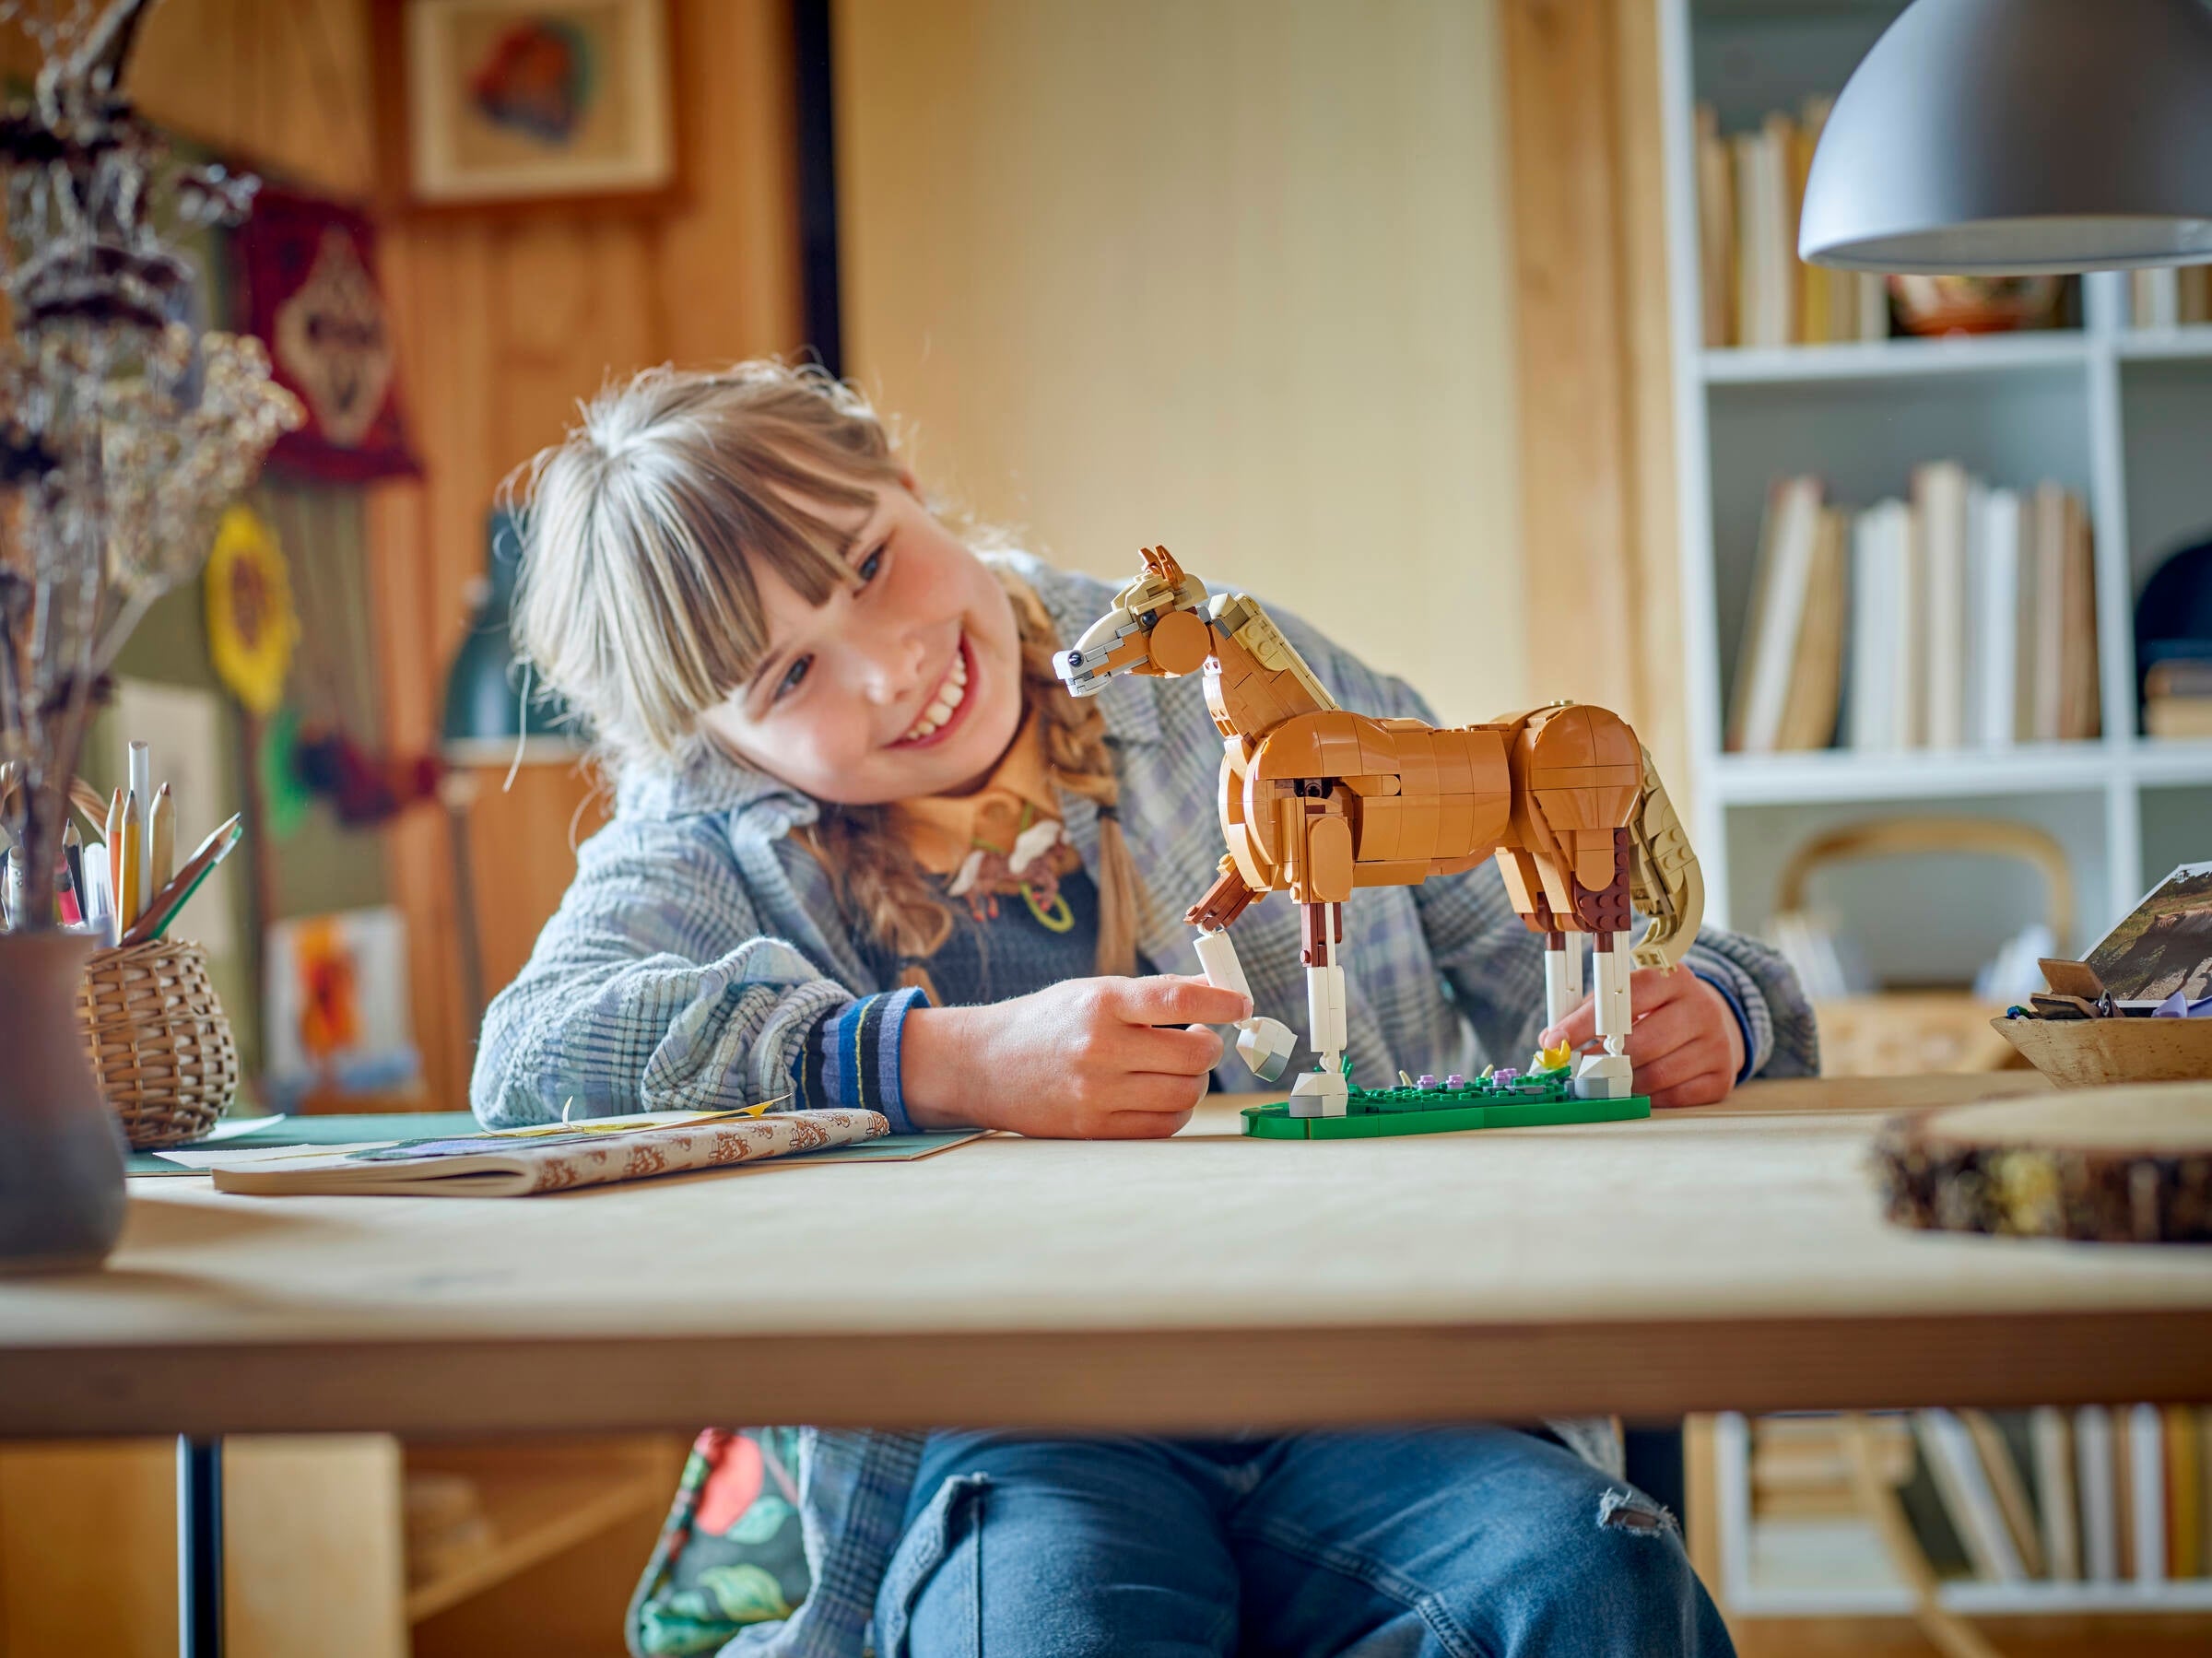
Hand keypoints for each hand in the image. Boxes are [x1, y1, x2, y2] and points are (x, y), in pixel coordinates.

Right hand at [901, 975, 1252, 1137]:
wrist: (983, 1063)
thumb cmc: (1048, 1021)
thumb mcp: (1095, 991)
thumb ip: (1156, 994)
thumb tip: (1222, 991)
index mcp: (1101, 1002)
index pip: (1179, 999)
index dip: (1222, 1002)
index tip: (1243, 1005)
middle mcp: (1099, 1047)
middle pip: (1193, 1055)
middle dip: (1211, 1047)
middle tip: (1203, 1039)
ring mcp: (1096, 1093)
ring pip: (1184, 1094)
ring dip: (1196, 1081)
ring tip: (1181, 1068)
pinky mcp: (1093, 1129)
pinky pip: (1162, 1127)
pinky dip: (1176, 1112)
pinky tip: (1164, 1094)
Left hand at [1540, 967, 1744, 1109]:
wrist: (1710, 1024)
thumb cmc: (1654, 1011)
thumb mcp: (1627, 997)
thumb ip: (1590, 1011)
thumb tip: (1551, 1039)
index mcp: (1672, 978)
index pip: (1626, 997)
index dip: (1586, 1021)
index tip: (1555, 1040)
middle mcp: (1700, 1007)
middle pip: (1643, 1042)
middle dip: (1601, 1061)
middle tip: (1575, 1071)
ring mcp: (1716, 1043)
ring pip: (1659, 1074)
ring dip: (1623, 1085)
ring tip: (1600, 1084)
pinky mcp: (1723, 1075)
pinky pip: (1678, 1096)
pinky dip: (1649, 1099)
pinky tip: (1634, 1093)